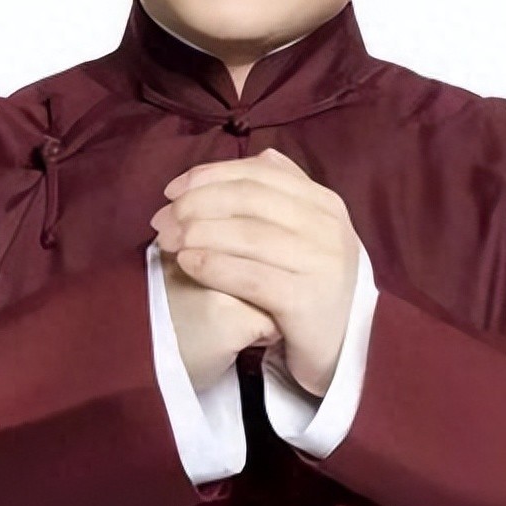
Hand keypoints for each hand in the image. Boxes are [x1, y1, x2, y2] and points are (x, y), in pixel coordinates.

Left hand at [150, 148, 360, 396]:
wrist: (344, 350)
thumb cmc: (313, 286)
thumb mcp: (308, 233)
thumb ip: (285, 193)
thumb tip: (258, 155)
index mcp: (325, 203)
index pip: (260, 173)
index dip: (210, 176)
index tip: (171, 190)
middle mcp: (328, 227)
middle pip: (249, 199)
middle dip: (196, 204)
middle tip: (161, 219)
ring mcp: (322, 263)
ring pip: (247, 234)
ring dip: (198, 233)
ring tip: (167, 241)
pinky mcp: (308, 301)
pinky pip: (250, 276)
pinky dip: (214, 265)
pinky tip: (187, 264)